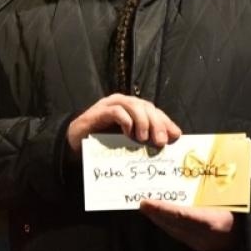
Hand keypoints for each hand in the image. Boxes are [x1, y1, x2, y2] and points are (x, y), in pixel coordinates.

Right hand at [67, 94, 181, 152]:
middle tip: (161, 141)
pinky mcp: (98, 112)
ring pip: (133, 105)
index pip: (154, 112)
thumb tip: (168, 141)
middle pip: (146, 106)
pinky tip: (129, 133)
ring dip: (143, 121)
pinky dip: (125, 120)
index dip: (166, 122)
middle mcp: (123, 103)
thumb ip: (145, 140)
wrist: (75, 146)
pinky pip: (116, 111)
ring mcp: (110, 105)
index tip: (175, 136)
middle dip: (157, 123)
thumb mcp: (128, 143)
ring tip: (145, 138)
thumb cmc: (103, 145)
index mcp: (134, 110)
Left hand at [139, 199, 237, 250]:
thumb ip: (209, 190)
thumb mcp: (228, 198)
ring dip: (158, 219)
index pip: (182, 215)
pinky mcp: (198, 246)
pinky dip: (167, 225)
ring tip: (147, 208)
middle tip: (142, 203)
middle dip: (155, 214)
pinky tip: (160, 217)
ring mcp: (200, 243)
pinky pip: (178, 234)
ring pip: (173, 230)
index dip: (162, 209)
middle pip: (173, 224)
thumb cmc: (241, 210)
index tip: (146, 202)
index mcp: (214, 221)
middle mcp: (204, 236)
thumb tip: (189, 175)